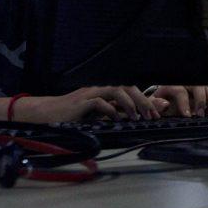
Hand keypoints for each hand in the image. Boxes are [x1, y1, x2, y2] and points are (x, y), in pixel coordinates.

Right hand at [18, 86, 159, 122]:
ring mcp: (91, 93)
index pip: (131, 90)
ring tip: (137, 117)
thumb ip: (115, 113)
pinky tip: (117, 119)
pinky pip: (99, 102)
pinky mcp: (81, 102)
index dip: (146, 99)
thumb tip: (136, 117)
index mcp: (106, 91)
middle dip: (143, 100)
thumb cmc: (74, 115)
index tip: (158, 111)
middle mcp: (101, 89)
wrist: (48, 113)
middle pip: (128, 87)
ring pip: (116, 91)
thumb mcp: (99, 114)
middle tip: (152, 115)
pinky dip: (110, 110)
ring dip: (130, 104)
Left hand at [145, 85, 207, 116]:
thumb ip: (156, 104)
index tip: (187, 115)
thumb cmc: (162, 101)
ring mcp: (198, 89)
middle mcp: (187, 85)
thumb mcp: (154, 102)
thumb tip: (165, 104)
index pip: (180, 91)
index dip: (184, 103)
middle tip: (201, 115)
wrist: (168, 100)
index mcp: (173, 85)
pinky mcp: (206, 94)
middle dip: (201, 100)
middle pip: (198, 87)